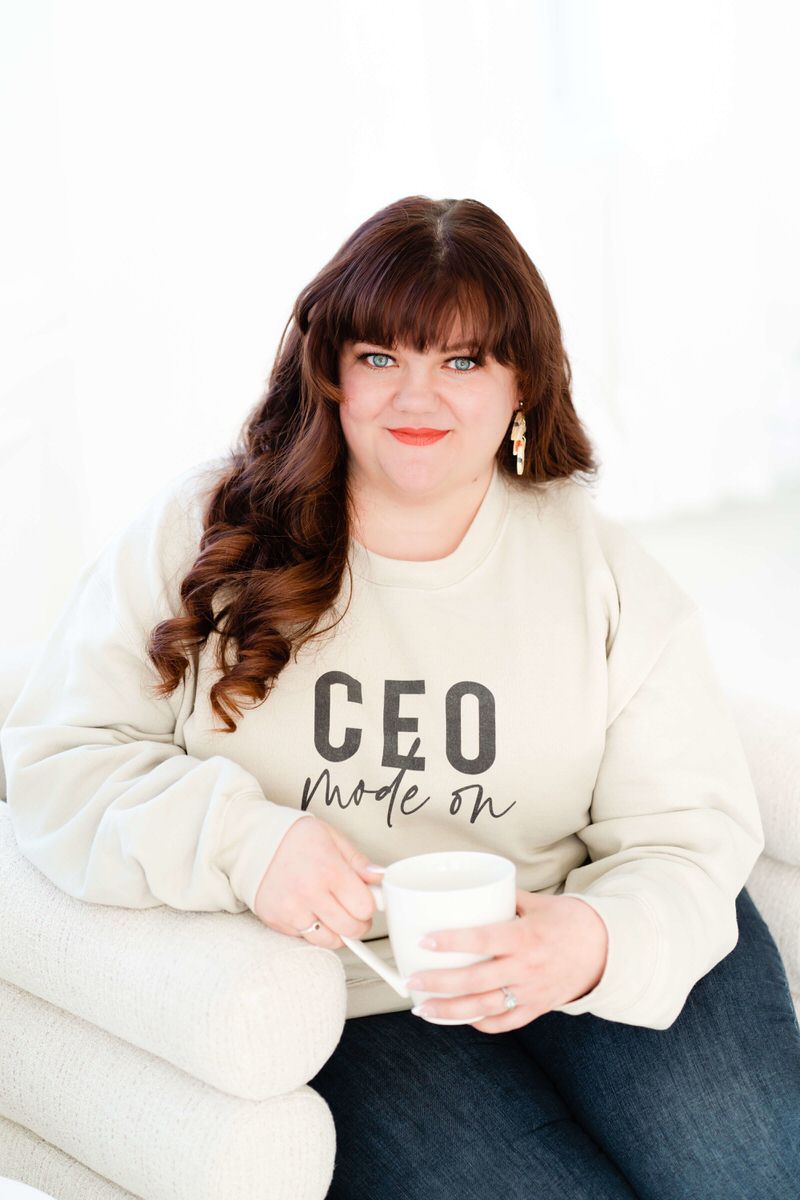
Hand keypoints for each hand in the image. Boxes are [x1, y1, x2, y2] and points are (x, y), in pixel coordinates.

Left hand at [405, 889, 608, 1031]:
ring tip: (422, 1009)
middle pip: (475, 981)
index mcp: (524, 937)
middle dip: (439, 984)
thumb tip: (470, 890)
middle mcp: (526, 968)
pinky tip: (461, 1019)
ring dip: (450, 1011)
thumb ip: (503, 898)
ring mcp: (531, 992)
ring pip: (484, 1008)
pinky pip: (505, 1022)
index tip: (425, 940)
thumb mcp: (537, 902)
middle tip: (411, 981)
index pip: (483, 940)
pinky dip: (481, 1023)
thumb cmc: (570, 921)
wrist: (608, 950)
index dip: (452, 941)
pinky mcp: (537, 1008)